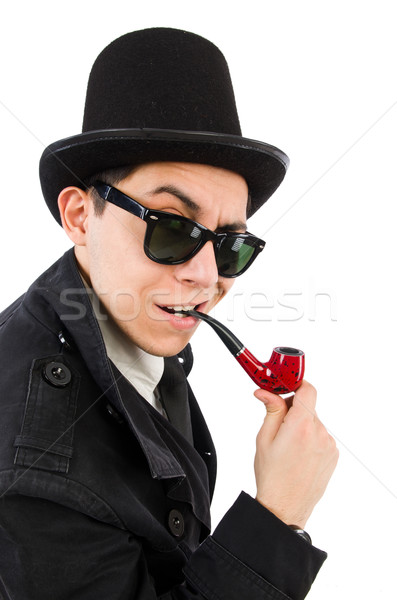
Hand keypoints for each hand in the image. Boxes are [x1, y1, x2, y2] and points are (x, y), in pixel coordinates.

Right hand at [254, 380, 337, 528]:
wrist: (285, 506)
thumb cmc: (272, 475)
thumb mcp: (264, 438)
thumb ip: (271, 410)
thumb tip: (266, 392)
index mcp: (301, 425)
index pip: (308, 389)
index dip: (296, 385)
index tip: (286, 388)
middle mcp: (319, 432)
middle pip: (308, 407)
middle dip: (293, 410)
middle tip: (278, 425)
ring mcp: (329, 444)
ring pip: (314, 423)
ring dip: (301, 426)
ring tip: (287, 447)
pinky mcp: (333, 455)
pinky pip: (320, 437)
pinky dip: (309, 439)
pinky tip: (297, 455)